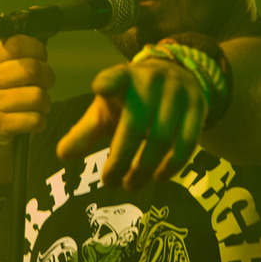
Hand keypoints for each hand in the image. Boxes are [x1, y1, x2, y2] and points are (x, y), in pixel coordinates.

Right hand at [0, 35, 54, 184]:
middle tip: (44, 87)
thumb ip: (25, 50)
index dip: (37, 49)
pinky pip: (34, 119)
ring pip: (37, 96)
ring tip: (37, 109)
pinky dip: (39, 123)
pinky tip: (31, 123)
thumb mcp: (11, 77)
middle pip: (31, 69)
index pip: (16, 43)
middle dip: (47, 79)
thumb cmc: (9, 106)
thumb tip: (36, 11)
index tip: (41, 59)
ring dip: (45, 105)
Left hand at [57, 59, 207, 190]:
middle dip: (120, 159)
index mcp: (123, 77)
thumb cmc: (133, 99)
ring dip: (145, 167)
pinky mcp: (198, 106)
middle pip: (135, 124)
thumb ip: (85, 131)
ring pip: (161, 137)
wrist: (177, 76)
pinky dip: (173, 164)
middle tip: (109, 183)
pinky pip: (188, 141)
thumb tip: (62, 155)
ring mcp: (177, 92)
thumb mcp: (107, 109)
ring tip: (131, 185)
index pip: (115, 76)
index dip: (109, 82)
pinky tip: (160, 178)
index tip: (99, 87)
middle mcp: (151, 81)